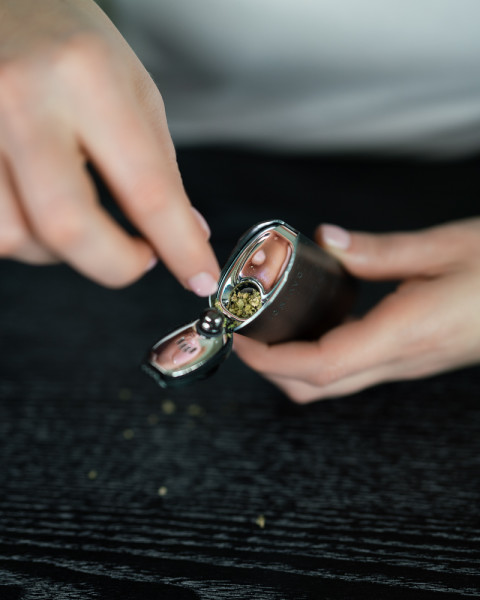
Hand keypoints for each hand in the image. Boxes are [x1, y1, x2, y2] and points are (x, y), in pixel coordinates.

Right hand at [0, 0, 218, 292]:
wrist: (2, 4)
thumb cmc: (73, 44)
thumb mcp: (134, 90)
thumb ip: (160, 168)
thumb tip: (188, 235)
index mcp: (86, 77)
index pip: (145, 188)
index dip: (180, 248)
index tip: (201, 278)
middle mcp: (21, 99)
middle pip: (67, 226)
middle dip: (116, 266)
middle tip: (141, 259)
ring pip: (15, 237)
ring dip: (62, 252)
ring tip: (82, 219)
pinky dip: (25, 237)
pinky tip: (42, 210)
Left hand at [234, 218, 479, 401]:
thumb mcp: (444, 247)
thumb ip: (378, 251)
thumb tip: (326, 242)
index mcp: (405, 333)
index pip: (320, 364)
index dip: (271, 358)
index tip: (241, 337)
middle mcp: (401, 359)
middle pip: (317, 388)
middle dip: (271, 369)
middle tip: (247, 331)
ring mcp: (404, 364)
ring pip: (332, 384)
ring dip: (291, 365)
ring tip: (271, 325)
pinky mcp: (408, 357)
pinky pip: (351, 369)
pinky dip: (317, 355)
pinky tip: (312, 321)